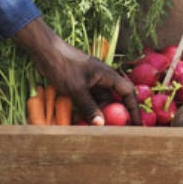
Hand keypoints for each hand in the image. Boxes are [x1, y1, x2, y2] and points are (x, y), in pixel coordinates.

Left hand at [11, 16, 138, 124]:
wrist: (45, 51)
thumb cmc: (63, 66)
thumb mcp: (77, 89)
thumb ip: (89, 107)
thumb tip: (101, 125)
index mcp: (108, 75)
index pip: (127, 92)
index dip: (133, 108)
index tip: (136, 125)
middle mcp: (102, 78)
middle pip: (113, 99)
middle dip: (112, 115)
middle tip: (110, 132)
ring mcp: (91, 81)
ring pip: (98, 101)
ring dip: (95, 114)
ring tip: (88, 128)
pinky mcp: (80, 84)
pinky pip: (87, 99)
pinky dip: (84, 109)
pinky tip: (77, 119)